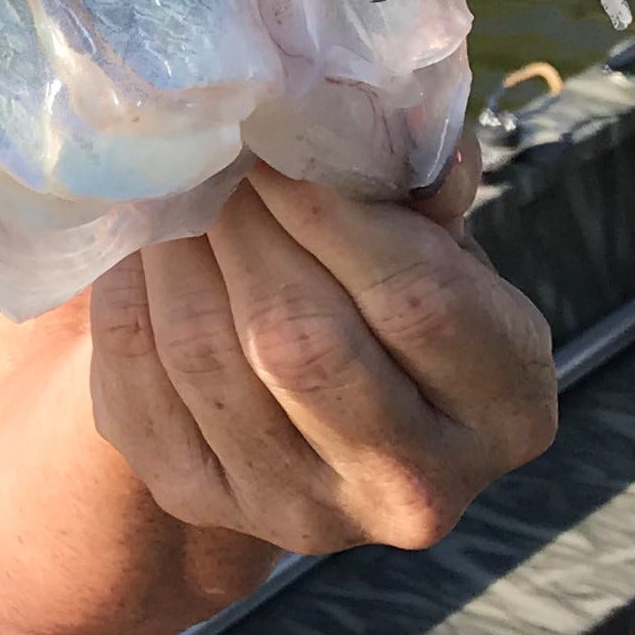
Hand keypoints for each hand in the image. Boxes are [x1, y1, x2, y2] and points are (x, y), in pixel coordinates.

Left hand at [85, 135, 554, 554]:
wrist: (298, 407)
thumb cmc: (382, 295)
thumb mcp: (437, 246)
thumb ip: (417, 191)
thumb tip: (373, 122)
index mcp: (506, 409)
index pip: (417, 298)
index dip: (333, 209)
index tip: (279, 140)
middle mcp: (415, 485)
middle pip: (302, 341)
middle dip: (245, 225)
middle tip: (216, 152)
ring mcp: (304, 512)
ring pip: (207, 356)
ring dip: (176, 250)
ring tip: (172, 183)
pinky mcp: (202, 501)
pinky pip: (138, 383)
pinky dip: (128, 295)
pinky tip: (136, 244)